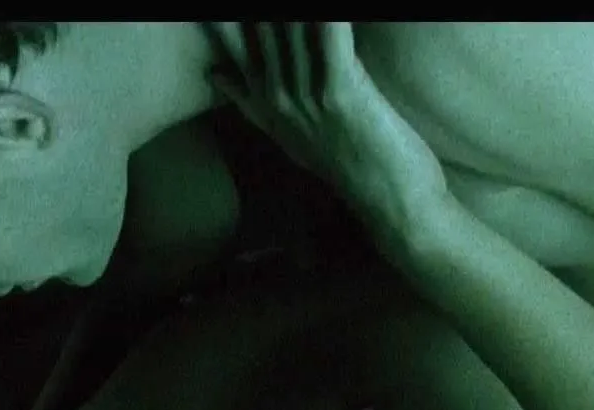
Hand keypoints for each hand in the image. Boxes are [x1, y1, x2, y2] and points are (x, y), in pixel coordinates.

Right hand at [210, 23, 449, 240]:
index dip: (220, 22)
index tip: (201, 6)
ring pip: (288, 28)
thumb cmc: (350, 167)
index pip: (231, 44)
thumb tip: (219, 73)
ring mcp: (307, 96)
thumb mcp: (290, 135)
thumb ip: (252, 100)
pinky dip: (325, 17)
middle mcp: (278, 99)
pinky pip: (329, 36)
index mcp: (265, 105)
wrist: (392, 205)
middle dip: (250, 10)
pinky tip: (322, 3)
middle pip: (257, 29)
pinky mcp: (342, 91)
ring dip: (285, 8)